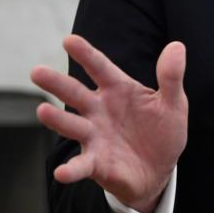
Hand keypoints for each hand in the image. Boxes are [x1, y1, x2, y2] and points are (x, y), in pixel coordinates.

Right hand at [30, 35, 187, 212]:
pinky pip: (81, 165)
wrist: (160, 170)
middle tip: (36, 71)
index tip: (69, 40)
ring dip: (57, 120)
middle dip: (56, 83)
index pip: (100, 68)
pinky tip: (62, 172)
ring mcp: (95, 136)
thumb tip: (177, 46)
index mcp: (118, 90)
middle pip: (75, 93)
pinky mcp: (96, 162)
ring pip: (72, 125)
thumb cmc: (163, 131)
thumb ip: (171, 77)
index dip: (86, 54)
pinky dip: (71, 169)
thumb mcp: (173, 103)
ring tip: (42, 111)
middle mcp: (100, 110)